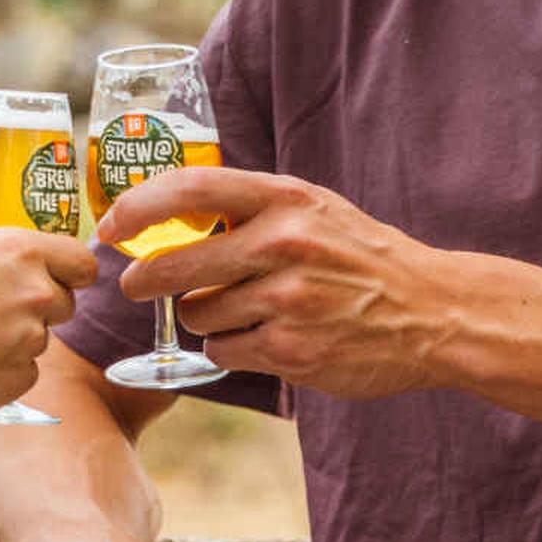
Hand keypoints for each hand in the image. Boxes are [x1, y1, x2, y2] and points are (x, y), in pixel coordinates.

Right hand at [0, 209, 94, 415]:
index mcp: (19, 251)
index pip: (83, 261)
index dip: (72, 270)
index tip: (60, 276)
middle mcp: (35, 293)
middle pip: (66, 303)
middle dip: (41, 306)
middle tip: (0, 308)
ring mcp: (29, 339)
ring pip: (40, 339)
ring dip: (18, 339)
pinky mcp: (17, 379)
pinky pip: (24, 372)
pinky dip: (4, 370)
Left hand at [100, 168, 452, 400]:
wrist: (431, 311)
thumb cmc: (362, 257)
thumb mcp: (314, 209)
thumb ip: (251, 207)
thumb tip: (167, 210)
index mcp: (286, 199)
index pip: (190, 190)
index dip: (137, 208)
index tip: (110, 227)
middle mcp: (284, 244)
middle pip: (175, 264)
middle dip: (145, 280)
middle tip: (135, 285)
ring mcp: (288, 300)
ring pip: (197, 313)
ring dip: (203, 316)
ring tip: (244, 310)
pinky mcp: (291, 351)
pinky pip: (223, 350)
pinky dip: (231, 347)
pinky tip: (265, 337)